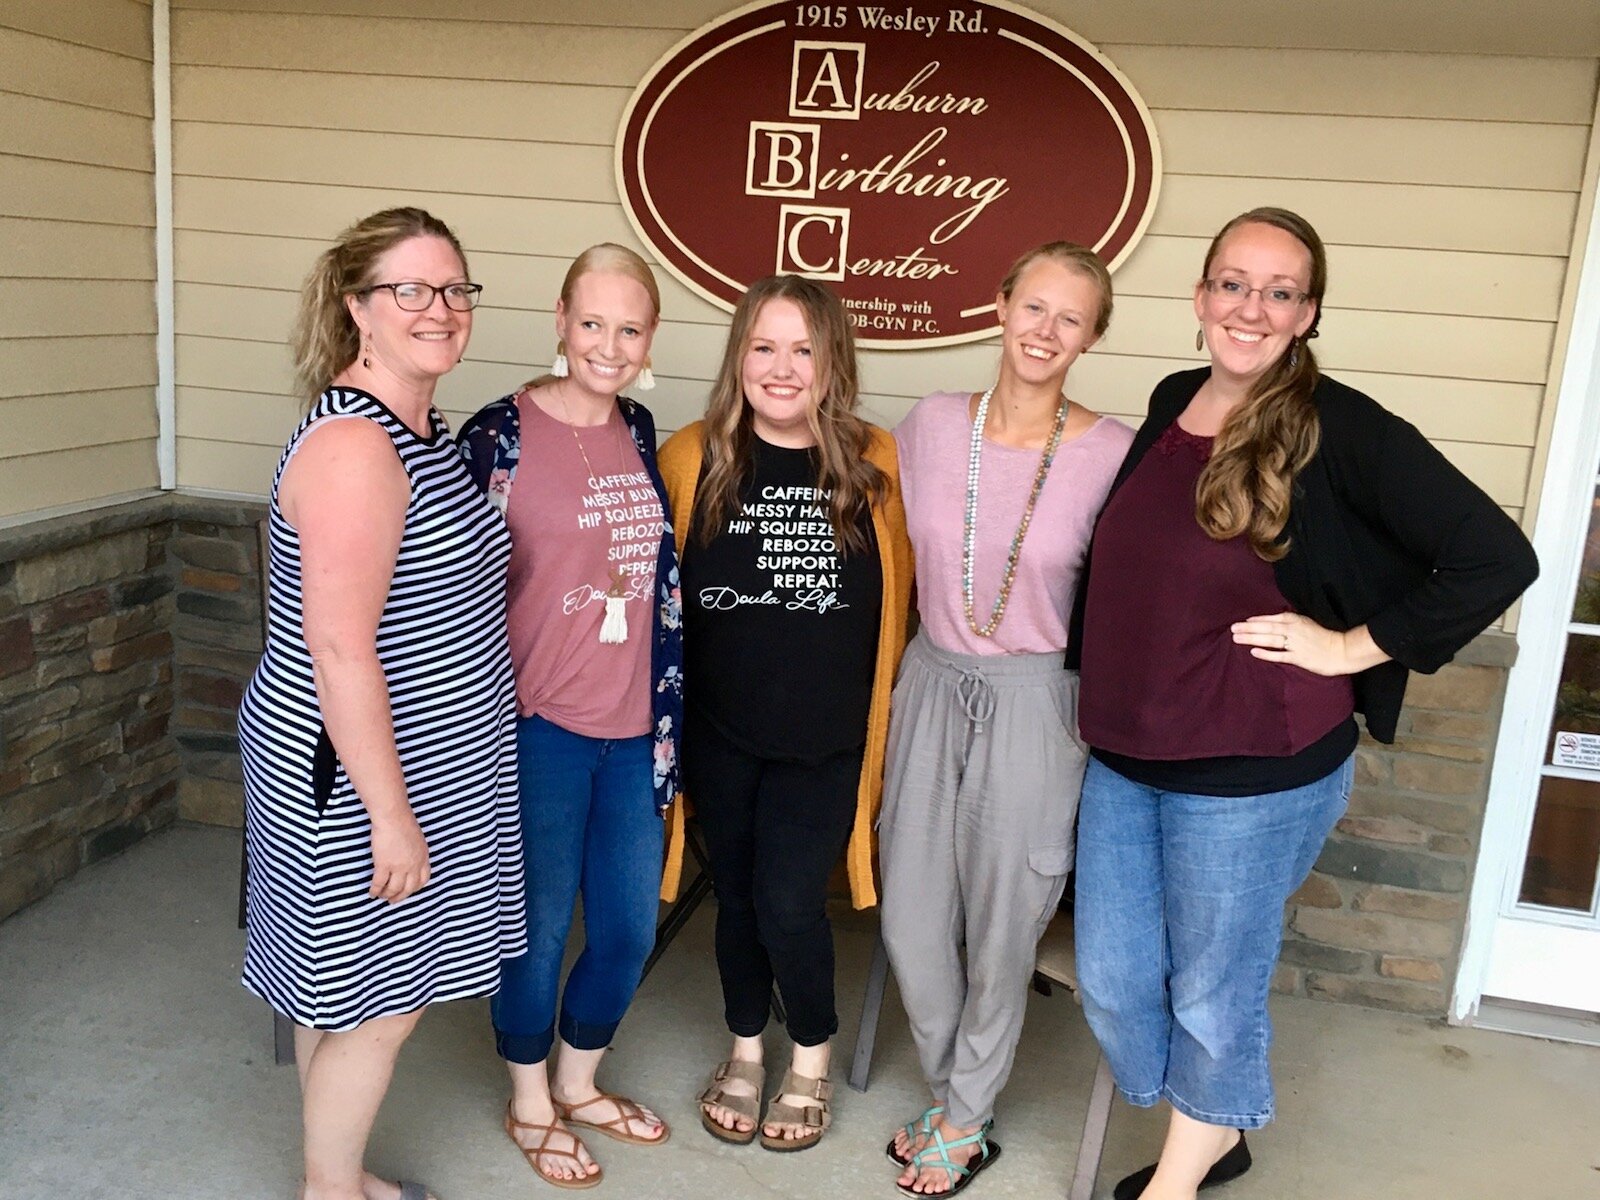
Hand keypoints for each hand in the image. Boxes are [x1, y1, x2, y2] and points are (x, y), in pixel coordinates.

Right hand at [369, 811, 429, 901]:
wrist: (393, 816)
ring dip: (386, 895)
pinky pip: (379, 883)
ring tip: (380, 896)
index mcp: (423, 857)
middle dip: (400, 896)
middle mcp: (414, 865)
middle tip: (392, 900)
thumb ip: (415, 852)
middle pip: (409, 888)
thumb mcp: (417, 839)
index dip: (415, 888)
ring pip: (393, 889)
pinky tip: (371, 893)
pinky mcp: (384, 865)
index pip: (423, 879)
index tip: (408, 891)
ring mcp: (400, 866)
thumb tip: (409, 859)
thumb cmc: (403, 822)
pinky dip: (375, 890)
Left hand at [1230, 611, 1357, 676]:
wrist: (1341, 650)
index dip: (1256, 620)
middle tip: (1232, 629)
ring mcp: (1295, 644)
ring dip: (1252, 638)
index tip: (1243, 622)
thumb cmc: (1324, 636)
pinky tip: (1254, 652)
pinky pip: (1279, 655)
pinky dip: (1266, 653)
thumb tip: (1272, 621)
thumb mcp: (1306, 623)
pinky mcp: (1298, 658)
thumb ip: (1290, 622)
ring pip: (1269, 640)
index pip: (1271, 619)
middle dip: (1247, 629)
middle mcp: (1293, 630)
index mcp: (1295, 620)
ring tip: (1237, 638)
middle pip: (1266, 628)